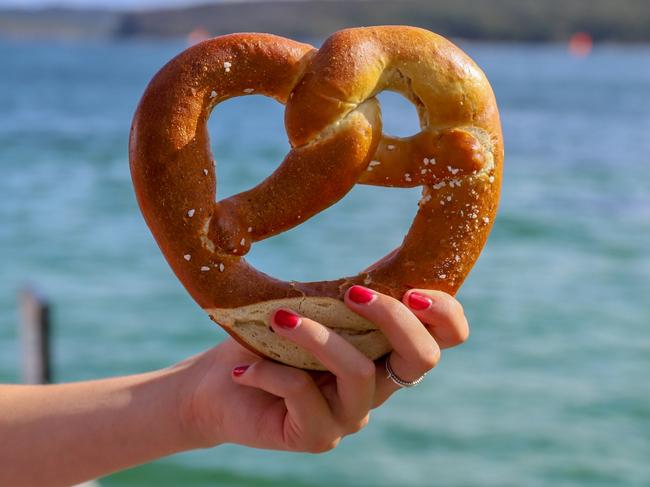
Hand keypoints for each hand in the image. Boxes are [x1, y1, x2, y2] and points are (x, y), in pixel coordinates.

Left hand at [179, 286, 468, 451]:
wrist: (217, 387)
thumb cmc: (268, 338)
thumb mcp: (312, 305)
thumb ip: (350, 291)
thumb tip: (392, 250)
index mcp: (385, 350)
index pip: (446, 338)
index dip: (445, 314)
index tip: (413, 289)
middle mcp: (378, 386)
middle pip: (423, 358)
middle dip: (394, 318)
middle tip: (353, 293)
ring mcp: (349, 416)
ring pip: (359, 374)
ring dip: (318, 337)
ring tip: (278, 318)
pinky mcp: (316, 436)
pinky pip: (303, 395)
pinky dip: (270, 372)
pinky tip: (244, 370)